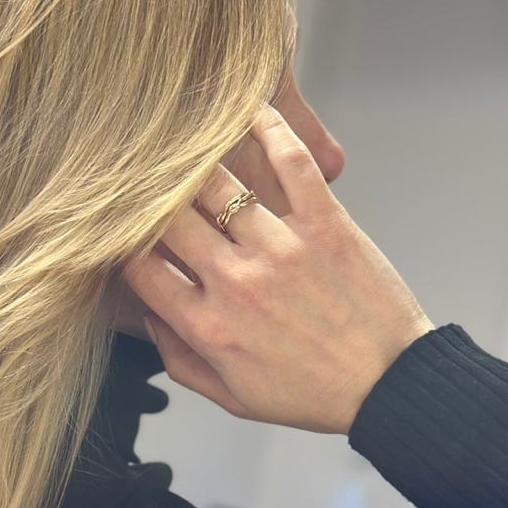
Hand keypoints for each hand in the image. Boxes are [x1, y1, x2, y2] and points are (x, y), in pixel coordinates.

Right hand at [121, 107, 434, 434]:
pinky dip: (269, 129)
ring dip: (192, 160)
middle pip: (167, 219)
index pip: (140, 268)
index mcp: (208, 326)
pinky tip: (249, 110)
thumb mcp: (232, 397)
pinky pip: (291, 164)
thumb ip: (179, 359)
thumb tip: (148, 318)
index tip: (117, 230)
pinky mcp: (325, 225)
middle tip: (140, 177)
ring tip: (180, 144)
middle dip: (146, 196)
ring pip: (217, 185)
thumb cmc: (311, 394)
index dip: (119, 243)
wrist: (389, 386)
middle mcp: (236, 282)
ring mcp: (281, 249)